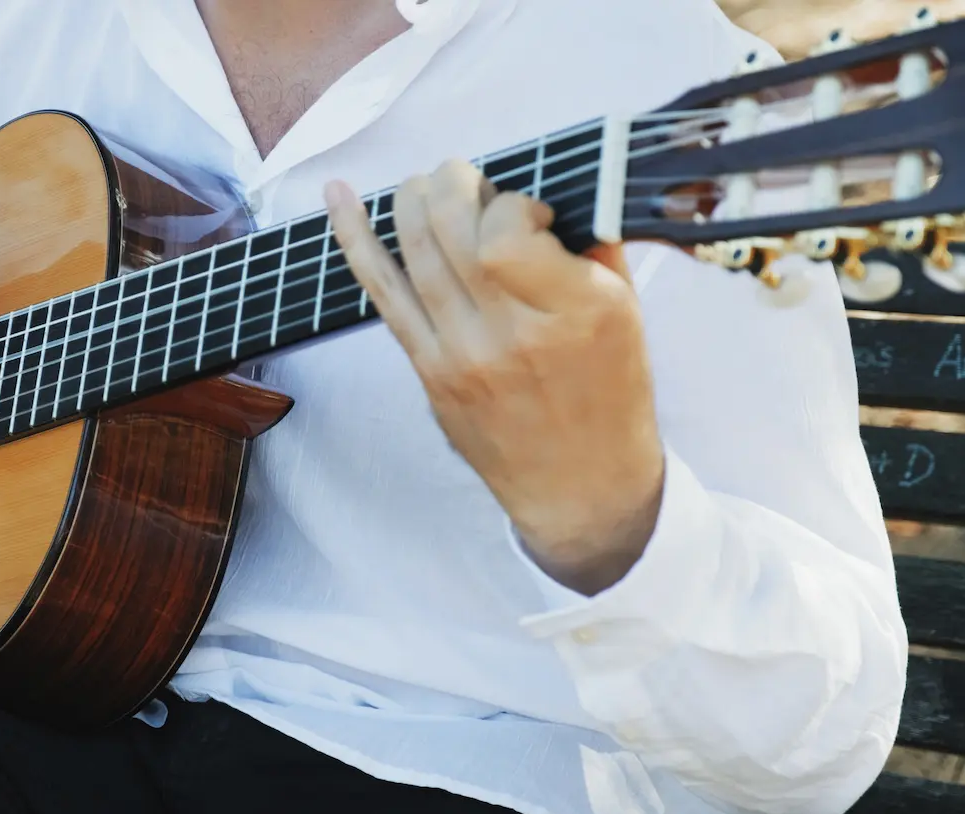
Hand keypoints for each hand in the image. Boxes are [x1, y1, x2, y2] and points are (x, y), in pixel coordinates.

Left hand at [324, 160, 664, 594]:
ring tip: (420, 185)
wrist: (579, 486)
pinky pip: (384, 294)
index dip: (508, 202)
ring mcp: (461, 355)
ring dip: (410, 200)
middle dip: (450, 183)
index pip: (507, 232)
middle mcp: (511, 334)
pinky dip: (355, 240)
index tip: (526, 210)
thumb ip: (590, 245)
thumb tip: (548, 182)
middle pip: (452, 231)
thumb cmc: (609, 395)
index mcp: (574, 312)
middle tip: (461, 176)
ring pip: (414, 253)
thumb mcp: (626, 313)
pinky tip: (338, 199)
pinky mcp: (429, 372)